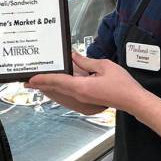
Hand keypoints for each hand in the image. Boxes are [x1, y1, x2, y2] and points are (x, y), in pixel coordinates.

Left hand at [28, 52, 145, 114]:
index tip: (31, 79)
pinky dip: (60, 93)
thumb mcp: (104, 66)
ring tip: (38, 84)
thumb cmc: (122, 85)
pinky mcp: (87, 103)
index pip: (58, 82)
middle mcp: (80, 97)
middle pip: (56, 90)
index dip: (43, 80)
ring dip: (49, 89)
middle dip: (42, 85)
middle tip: (28, 81)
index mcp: (82, 87)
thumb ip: (86, 61)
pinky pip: (69, 98)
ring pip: (61, 95)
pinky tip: (56, 88)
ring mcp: (83, 102)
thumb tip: (74, 56)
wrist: (133, 101)